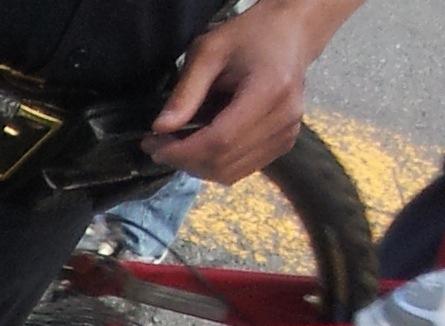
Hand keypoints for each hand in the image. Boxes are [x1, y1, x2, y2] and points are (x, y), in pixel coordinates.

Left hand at [147, 0, 359, 182]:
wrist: (291, 34)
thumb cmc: (250, 36)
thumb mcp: (210, 51)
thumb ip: (186, 91)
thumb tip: (160, 128)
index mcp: (270, 91)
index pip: (220, 141)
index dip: (182, 152)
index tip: (153, 144)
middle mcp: (284, 118)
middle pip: (223, 162)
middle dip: (184, 160)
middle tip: (160, 145)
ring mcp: (287, 134)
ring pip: (230, 173)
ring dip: (196, 166)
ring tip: (179, 144)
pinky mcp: (284, 143)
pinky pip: (241, 170)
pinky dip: (215, 164)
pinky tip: (202, 145)